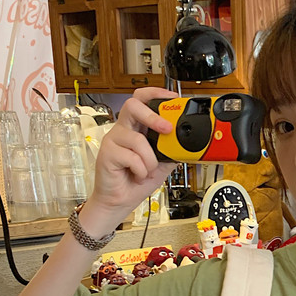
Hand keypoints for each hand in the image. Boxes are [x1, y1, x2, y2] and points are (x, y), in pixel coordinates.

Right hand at [90, 86, 175, 222]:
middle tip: (167, 129)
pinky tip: (137, 175)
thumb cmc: (136, 181)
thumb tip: (188, 145)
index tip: (173, 98)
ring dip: (150, 159)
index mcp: (137, 128)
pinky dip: (141, 169)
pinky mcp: (107, 154)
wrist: (120, 201)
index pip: (142, 100)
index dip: (156, 94)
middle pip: (132, 105)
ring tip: (149, 170)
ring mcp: (113, 140)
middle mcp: (124, 130)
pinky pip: (131, 157)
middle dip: (152, 116)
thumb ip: (171, 152)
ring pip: (137, 139)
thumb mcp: (161, 165)